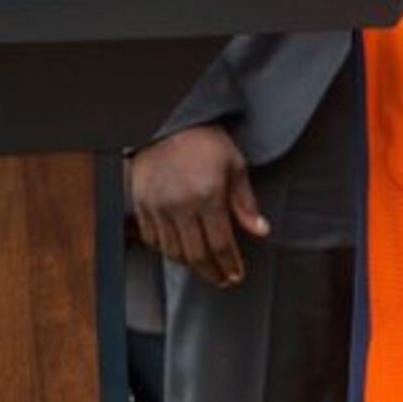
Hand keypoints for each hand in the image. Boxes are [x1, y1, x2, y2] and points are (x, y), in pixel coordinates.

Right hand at [129, 125, 266, 286]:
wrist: (167, 122)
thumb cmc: (205, 140)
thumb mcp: (235, 165)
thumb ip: (245, 203)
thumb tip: (261, 230)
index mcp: (207, 196)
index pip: (221, 244)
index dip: (230, 264)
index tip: (236, 275)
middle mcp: (180, 206)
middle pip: (196, 255)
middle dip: (212, 272)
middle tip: (223, 279)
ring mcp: (157, 207)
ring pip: (173, 252)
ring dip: (190, 265)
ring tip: (204, 267)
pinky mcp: (141, 206)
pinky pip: (153, 240)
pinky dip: (167, 251)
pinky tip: (180, 251)